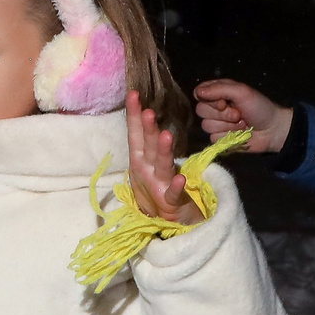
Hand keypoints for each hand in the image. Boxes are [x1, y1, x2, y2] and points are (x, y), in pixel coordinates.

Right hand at [125, 91, 192, 223]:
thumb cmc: (154, 186)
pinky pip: (174, 194)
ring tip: (166, 135)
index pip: (135, 133)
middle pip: (147, 146)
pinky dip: (176, 187)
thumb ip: (146, 142)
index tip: (134, 94)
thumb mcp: (146, 163)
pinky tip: (180, 179)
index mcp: (138, 158)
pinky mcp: (170, 202)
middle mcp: (145, 169)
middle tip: (150, 112)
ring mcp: (157, 185)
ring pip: (161, 165)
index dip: (134, 114)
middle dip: (148, 129)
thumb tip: (145, 113)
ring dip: (163, 151)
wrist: (161, 220)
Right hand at [192, 78, 292, 154]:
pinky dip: (227, 137)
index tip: (224, 102)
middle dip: (222, 114)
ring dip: (227, 126)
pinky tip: (239, 134)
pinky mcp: (220, 139)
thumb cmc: (259, 107)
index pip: (199, 93)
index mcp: (218, 92)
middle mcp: (215, 107)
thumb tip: (198, 92)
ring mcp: (217, 124)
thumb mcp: (241, 92)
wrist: (272, 130)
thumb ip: (219, 89)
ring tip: (242, 124)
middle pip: (201, 111)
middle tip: (238, 114)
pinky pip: (213, 138)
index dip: (209, 100)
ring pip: (207, 126)